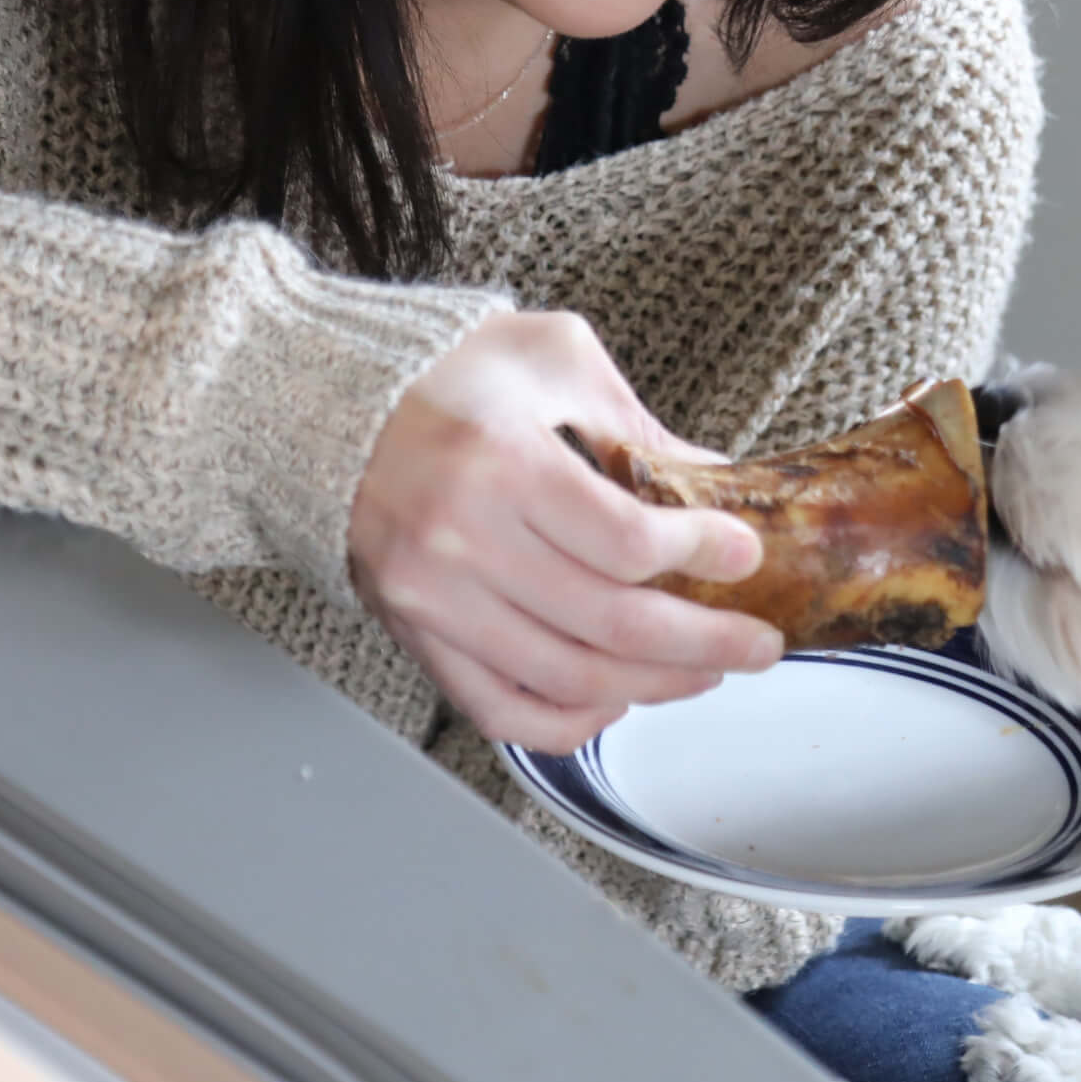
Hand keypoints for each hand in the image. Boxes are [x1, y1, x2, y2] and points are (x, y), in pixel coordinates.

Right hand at [348, 309, 779, 752]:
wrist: (321, 405)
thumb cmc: (440, 373)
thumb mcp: (551, 358)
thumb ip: (635, 422)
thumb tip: (720, 479)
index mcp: (498, 461)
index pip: (624, 540)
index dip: (701, 554)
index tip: (747, 554)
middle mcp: (459, 541)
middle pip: (611, 623)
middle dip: (706, 641)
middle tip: (759, 643)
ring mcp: (432, 600)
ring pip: (568, 678)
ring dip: (655, 686)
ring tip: (706, 670)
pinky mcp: (414, 637)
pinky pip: (500, 710)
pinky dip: (569, 723)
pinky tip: (619, 701)